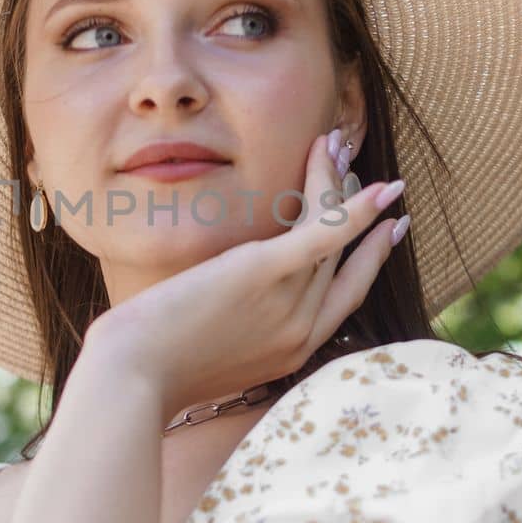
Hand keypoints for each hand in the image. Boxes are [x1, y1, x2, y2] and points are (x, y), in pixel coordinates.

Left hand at [91, 131, 404, 419]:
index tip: (390, 228)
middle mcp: (301, 332)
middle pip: (342, 259)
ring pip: (330, 235)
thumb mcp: (206, 354)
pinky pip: (324, 236)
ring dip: (337, 183)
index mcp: (290, 353)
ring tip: (335, 142)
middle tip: (374, 175)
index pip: (346, 298)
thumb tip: (223, 304)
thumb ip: (233, 329)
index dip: (371, 259)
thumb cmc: (149, 369)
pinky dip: (354, 209)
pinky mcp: (266, 273)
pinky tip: (380, 186)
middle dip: (361, 212)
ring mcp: (289, 305)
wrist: (132, 379)